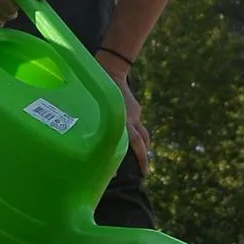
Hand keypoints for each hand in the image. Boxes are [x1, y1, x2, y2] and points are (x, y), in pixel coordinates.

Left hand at [98, 56, 151, 173]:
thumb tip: (99, 149)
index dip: (141, 159)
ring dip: (142, 147)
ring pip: (142, 134)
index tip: (143, 172)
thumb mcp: (99, 111)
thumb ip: (102, 128)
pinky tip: (128, 138)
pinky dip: (134, 133)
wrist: (112, 70)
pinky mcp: (135, 109)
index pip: (137, 144)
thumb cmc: (101, 92)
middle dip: (144, 157)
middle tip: (143, 172)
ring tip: (139, 159)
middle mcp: (132, 119)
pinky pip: (136, 125)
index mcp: (125, 121)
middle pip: (143, 142)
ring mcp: (135, 114)